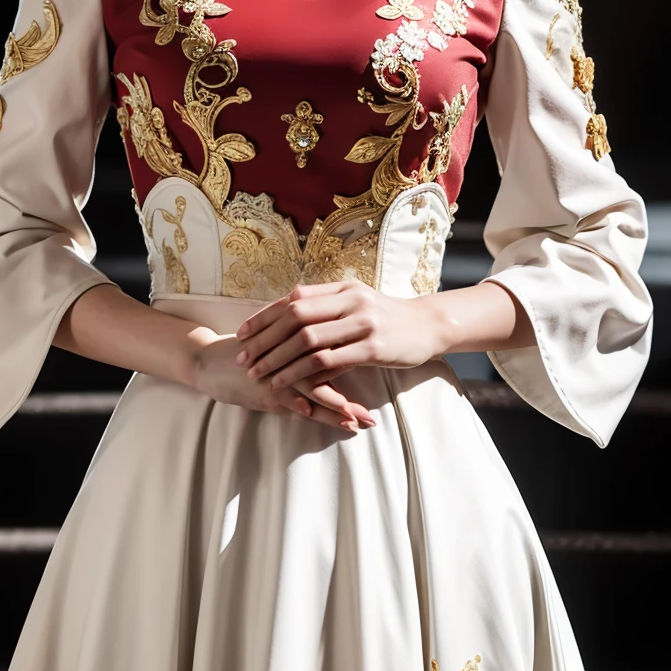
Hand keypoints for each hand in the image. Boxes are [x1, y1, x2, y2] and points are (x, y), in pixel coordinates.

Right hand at [188, 328, 377, 432]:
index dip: (362, 362)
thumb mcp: (280, 351)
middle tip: (378, 410)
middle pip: (332, 370)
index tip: (387, 374)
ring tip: (359, 420)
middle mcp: (292, 355)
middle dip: (355, 392)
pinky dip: (301, 404)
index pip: (338, 351)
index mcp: (299, 343)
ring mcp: (278, 371)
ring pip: (313, 386)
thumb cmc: (248, 356)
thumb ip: (307, 355)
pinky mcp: (261, 385)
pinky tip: (314, 414)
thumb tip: (340, 362)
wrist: (207, 360)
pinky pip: (286, 395)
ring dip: (336, 406)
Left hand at [234, 282, 447, 394]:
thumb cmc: (389, 318)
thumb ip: (327, 306)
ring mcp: (362, 323)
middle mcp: (350, 301)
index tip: (241, 333)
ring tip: (258, 373)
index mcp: (342, 288)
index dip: (264, 316)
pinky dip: (302, 372)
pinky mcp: (372, 348)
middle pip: (294, 317)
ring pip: (307, 340)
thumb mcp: (358, 302)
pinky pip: (328, 361)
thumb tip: (288, 314)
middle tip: (242, 357)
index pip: (293, 299)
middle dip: (264, 338)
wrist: (430, 326)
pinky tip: (286, 382)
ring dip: (278, 358)